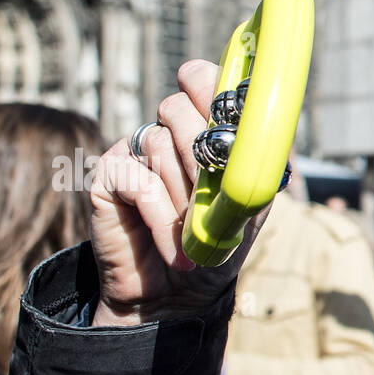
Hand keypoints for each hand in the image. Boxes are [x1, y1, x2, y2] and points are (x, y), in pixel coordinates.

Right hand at [90, 60, 272, 325]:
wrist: (175, 296)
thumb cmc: (213, 249)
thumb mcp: (247, 207)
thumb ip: (255, 165)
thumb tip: (266, 129)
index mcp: (202, 132)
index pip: (201, 78)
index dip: (211, 86)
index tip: (226, 114)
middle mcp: (165, 133)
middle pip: (180, 109)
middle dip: (204, 161)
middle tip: (211, 203)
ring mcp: (134, 151)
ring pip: (161, 144)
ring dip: (185, 198)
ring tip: (191, 232)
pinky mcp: (106, 175)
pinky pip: (139, 180)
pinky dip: (163, 219)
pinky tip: (174, 247)